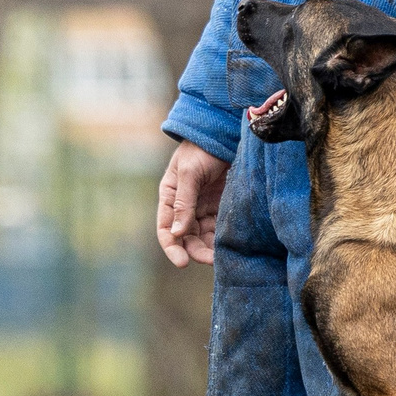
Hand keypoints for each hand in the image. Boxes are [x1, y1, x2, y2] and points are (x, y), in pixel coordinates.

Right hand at [156, 140, 228, 266]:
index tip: (182, 263)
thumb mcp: (190, 173)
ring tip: (221, 257)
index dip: (172, 248)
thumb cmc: (201, 148)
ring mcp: (203, 205)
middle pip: (186, 236)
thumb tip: (177, 233)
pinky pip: (218, 226)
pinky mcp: (220, 204)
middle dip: (195, 250)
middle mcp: (184, 204)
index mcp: (169, 196)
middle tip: (210, 260)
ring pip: (203, 235)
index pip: (166, 229)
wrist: (225, 132)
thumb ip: (184, 203)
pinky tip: (229, 244)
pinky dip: (221, 237)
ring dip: (209, 247)